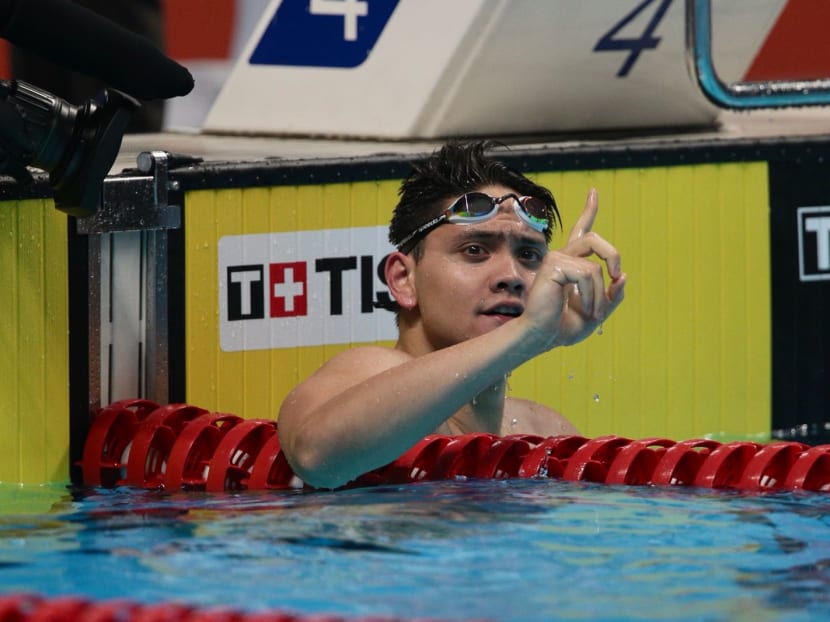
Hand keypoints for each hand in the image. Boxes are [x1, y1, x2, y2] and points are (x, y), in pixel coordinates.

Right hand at [524, 188, 625, 347]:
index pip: (581, 231)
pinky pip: (588, 275)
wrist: (542, 336)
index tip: (594, 192)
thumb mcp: (597, 312)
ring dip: (601, 294)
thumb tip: (623, 277)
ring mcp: (556, 259)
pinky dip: (592, 296)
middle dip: (613, 256)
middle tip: (617, 277)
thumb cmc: (563, 327)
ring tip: (595, 314)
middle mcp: (561, 257)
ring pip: (595, 266)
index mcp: (570, 264)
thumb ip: (612, 296)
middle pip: (594, 239)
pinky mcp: (554, 266)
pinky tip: (586, 309)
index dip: (589, 211)